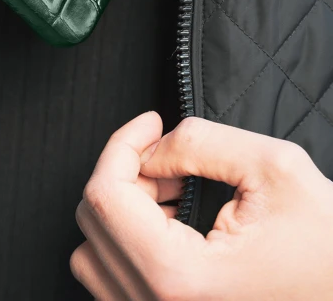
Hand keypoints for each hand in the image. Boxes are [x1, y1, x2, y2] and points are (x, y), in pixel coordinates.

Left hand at [71, 113, 332, 299]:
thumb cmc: (328, 250)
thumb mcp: (274, 170)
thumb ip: (200, 143)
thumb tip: (151, 148)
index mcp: (179, 278)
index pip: (105, 195)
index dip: (124, 143)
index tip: (151, 123)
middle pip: (92, 220)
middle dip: (126, 173)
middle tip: (168, 157)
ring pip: (92, 252)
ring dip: (123, 208)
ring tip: (171, 190)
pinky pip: (111, 278)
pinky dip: (127, 239)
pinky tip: (170, 222)